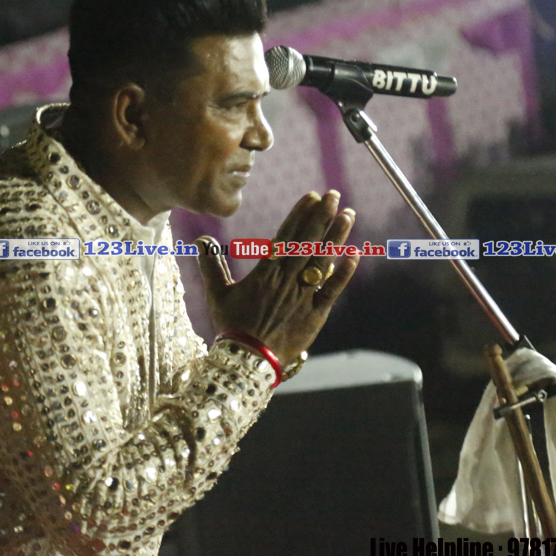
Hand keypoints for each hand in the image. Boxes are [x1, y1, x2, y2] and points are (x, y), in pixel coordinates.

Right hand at [198, 190, 359, 365]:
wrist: (249, 360)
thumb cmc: (232, 326)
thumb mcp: (217, 294)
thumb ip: (210, 264)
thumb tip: (199, 240)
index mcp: (266, 272)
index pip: (287, 235)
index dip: (300, 214)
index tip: (312, 196)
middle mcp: (287, 279)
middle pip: (308, 242)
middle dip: (322, 216)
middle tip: (334, 195)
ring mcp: (303, 295)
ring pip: (324, 260)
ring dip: (337, 236)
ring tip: (348, 214)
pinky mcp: (316, 313)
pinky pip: (333, 289)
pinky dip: (345, 272)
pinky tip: (356, 254)